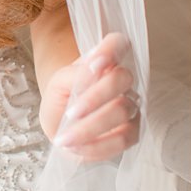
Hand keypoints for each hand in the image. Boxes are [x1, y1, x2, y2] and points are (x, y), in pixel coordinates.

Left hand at [42, 32, 139, 162]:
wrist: (59, 126)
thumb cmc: (61, 99)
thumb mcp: (57, 84)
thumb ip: (75, 74)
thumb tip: (97, 68)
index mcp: (102, 63)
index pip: (118, 44)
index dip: (112, 50)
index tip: (95, 63)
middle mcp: (121, 82)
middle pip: (122, 78)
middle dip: (95, 97)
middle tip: (70, 113)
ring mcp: (131, 106)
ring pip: (122, 111)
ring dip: (91, 127)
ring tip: (64, 138)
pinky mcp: (133, 132)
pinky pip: (123, 139)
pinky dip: (97, 146)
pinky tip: (75, 147)